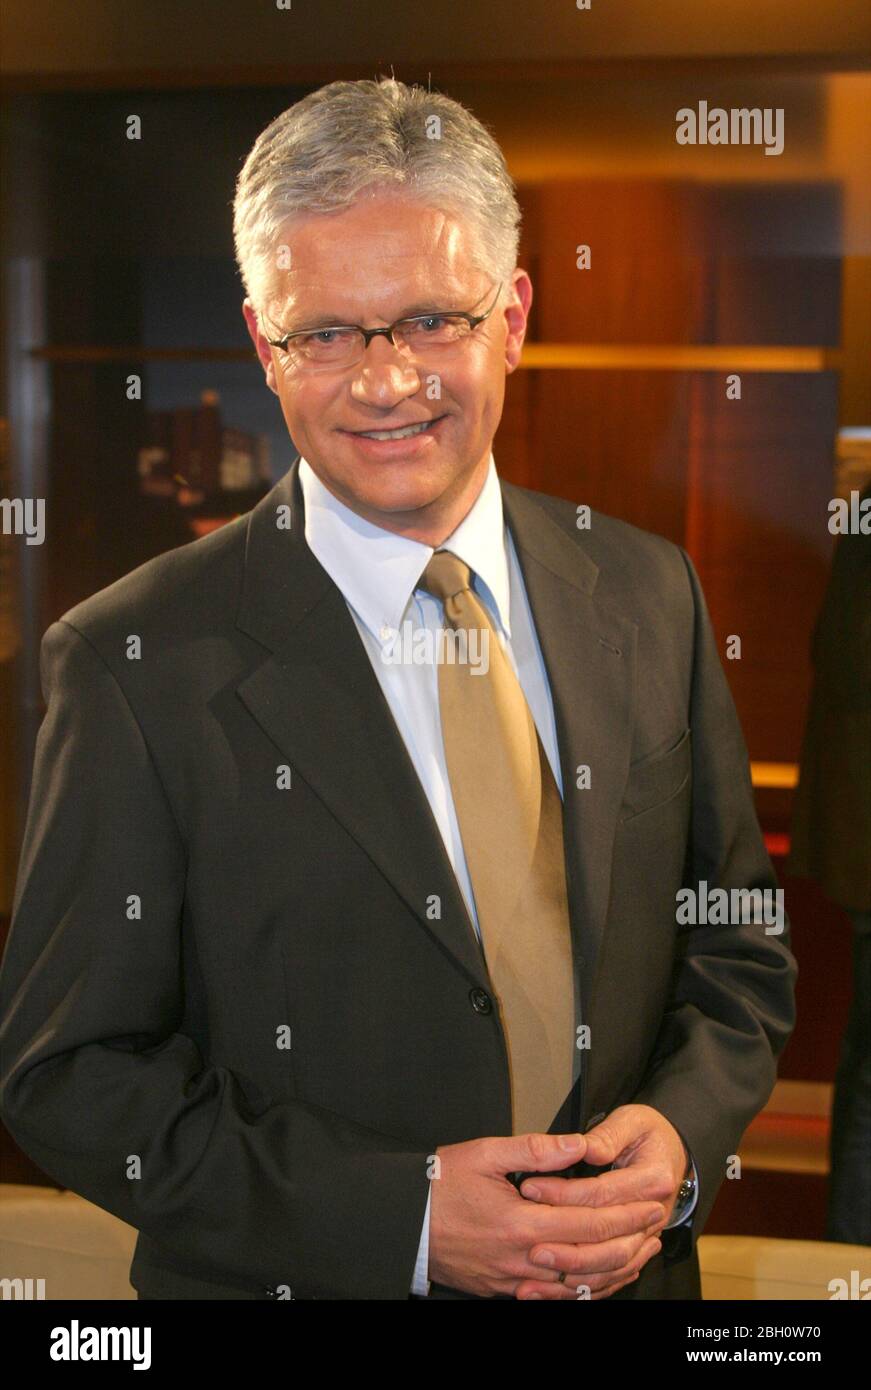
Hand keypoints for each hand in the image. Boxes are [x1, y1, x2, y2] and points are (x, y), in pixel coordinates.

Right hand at [428, 1129, 666, 1298]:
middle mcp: (524, 1260)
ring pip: (579, 1286)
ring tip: (642, 1247)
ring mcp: (515, 1282)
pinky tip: (603, 1273)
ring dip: (617, 1266)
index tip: (653, 1196)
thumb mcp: (485, 1154)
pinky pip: (556, 1297)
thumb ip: (536, 1151)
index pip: (590, 1222)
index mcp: (522, 1224)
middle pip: (594, 1257)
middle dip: (632, 1236)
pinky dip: (587, 1287)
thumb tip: (579, 1145)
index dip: (627, 1209)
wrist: (403, 1224)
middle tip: (659, 1218)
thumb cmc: (440, 1185)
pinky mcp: (505, 1291)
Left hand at [514, 1104, 688, 1298]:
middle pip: (605, 1239)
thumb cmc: (649, 1131)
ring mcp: (647, 1236)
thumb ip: (606, 1135)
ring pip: (608, 1267)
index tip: (529, 1188)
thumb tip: (581, 1148)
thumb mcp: (632, 1120)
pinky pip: (611, 1278)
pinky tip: (551, 1291)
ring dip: (570, 1275)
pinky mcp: (636, 1249)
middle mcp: (654, 1215)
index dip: (564, 1193)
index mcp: (653, 1178)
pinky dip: (582, 1288)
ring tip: (532, 1278)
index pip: (602, 1193)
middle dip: (565, 1245)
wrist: (674, 1151)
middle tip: (528, 1245)